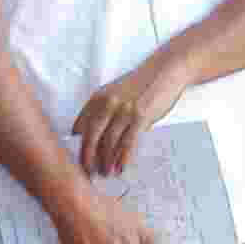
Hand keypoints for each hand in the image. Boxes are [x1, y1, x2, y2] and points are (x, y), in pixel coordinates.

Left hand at [74, 51, 187, 181]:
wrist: (166, 69)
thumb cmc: (143, 83)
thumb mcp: (117, 93)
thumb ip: (105, 111)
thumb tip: (95, 133)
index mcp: (98, 98)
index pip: (81, 126)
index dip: (78, 145)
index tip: (78, 160)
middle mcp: (107, 103)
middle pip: (91, 137)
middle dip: (87, 158)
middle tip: (88, 174)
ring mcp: (123, 110)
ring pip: (108, 142)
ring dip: (106, 162)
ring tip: (106, 173)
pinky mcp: (140, 116)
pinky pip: (127, 142)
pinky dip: (123, 158)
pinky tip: (121, 168)